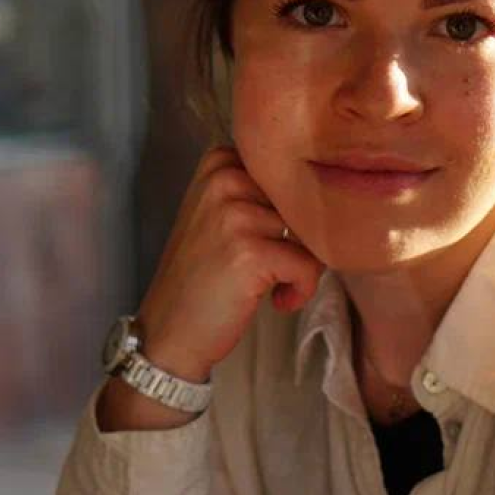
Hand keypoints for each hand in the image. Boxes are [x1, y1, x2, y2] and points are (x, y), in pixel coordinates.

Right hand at [135, 146, 323, 380]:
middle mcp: (225, 180)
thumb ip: (261, 192)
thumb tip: (325, 193)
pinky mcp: (250, 253)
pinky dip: (302, 289)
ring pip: (311, 233)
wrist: (170, 330)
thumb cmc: (203, 276)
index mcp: (219, 163)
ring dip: (301, 266)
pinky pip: (308, 265)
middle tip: (275, 267)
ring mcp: (236, 216)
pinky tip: (278, 301)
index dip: (295, 210)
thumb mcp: (219, 215)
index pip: (293, 172)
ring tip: (272, 285)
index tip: (274, 238)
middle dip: (301, 239)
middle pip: (305, 202)